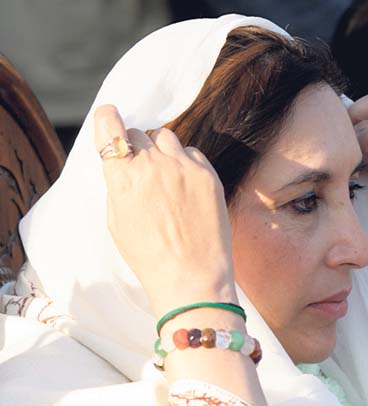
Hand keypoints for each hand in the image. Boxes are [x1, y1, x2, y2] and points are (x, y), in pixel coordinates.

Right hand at [94, 105, 236, 315]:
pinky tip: (188, 189)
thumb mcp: (117, 221)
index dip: (108, 118)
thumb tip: (124, 163)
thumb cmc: (149, 256)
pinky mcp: (208, 174)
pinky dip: (187, 164)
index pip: (111, 128)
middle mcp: (153, 165)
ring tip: (168, 178)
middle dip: (138, 147)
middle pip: (140, 133)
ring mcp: (183, 167)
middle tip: (144, 170)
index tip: (110, 116)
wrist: (192, 277)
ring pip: (168, 138)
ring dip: (163, 151)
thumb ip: (119, 184)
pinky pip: (193, 154)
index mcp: (123, 177)